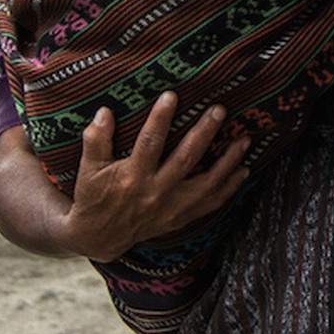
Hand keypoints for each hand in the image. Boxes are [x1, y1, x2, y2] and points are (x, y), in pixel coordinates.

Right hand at [61, 91, 251, 261]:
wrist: (99, 237)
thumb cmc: (93, 197)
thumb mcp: (88, 169)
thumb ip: (96, 140)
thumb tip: (104, 111)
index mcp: (131, 178)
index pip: (149, 143)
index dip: (160, 119)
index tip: (172, 95)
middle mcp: (155, 193)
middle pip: (186, 159)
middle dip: (205, 133)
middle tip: (220, 109)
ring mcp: (171, 208)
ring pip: (207, 183)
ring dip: (229, 161)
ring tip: (245, 139)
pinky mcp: (180, 218)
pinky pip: (211, 204)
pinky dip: (229, 188)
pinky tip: (243, 170)